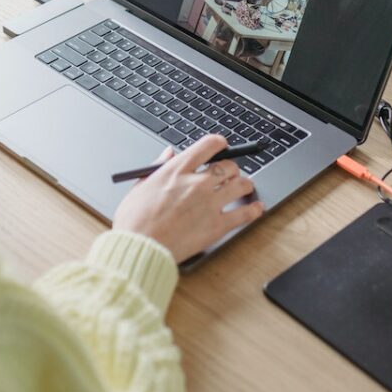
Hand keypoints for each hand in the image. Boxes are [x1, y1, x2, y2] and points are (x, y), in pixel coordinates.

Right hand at [112, 135, 264, 262]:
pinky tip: (257, 208)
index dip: (219, 143)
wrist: (140, 248)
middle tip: (229, 175)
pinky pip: (245, 214)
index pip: (208, 146)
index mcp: (177, 170)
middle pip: (228, 166)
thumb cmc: (135, 221)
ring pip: (241, 185)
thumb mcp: (141, 185)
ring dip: (244, 185)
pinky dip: (254, 209)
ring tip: (245, 187)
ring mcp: (209, 204)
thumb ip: (158, 166)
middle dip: (231, 169)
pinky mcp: (217, 226)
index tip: (222, 146)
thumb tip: (168, 153)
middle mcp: (197, 183)